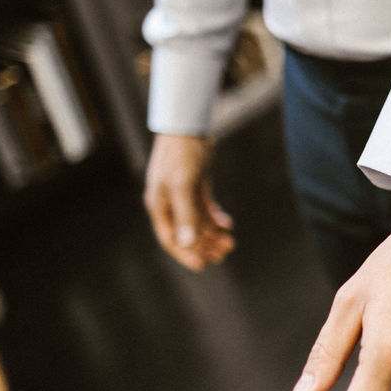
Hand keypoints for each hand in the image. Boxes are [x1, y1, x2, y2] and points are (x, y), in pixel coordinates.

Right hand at [143, 133, 234, 270]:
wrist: (188, 125)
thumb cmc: (181, 154)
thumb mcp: (183, 186)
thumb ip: (186, 215)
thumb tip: (188, 244)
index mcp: (160, 205)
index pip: (171, 239)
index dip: (186, 254)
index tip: (203, 265)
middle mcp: (169, 202)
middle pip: (187, 233)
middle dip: (205, 245)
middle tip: (224, 253)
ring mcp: (182, 193)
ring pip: (197, 221)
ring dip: (213, 233)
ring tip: (230, 242)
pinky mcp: (195, 184)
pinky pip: (204, 207)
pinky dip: (215, 217)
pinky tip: (228, 224)